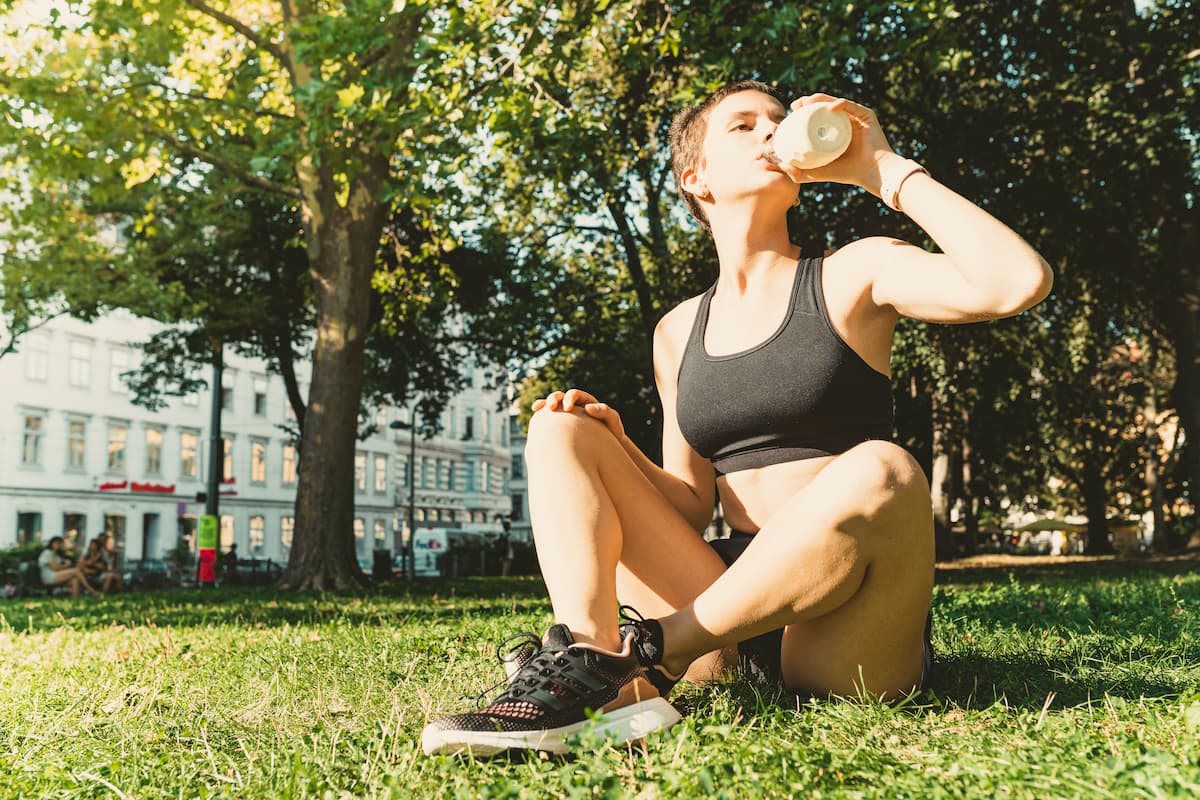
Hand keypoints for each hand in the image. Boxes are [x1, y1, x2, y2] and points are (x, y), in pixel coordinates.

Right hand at [531, 388, 624, 440]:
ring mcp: (566, 415)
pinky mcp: (560, 424)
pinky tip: (535, 414)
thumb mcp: (612, 420)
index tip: (568, 408)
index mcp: (585, 402)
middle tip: (552, 408)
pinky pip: (549, 417)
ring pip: (553, 405)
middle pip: (561, 396)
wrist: (607, 446)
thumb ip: (604, 411)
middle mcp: (575, 406)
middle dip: (554, 399)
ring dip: (545, 405)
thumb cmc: (611, 432)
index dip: (570, 399)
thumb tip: (588, 408)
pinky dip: (542, 414)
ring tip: (539, 409)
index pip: (575, 395)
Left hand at [778, 93, 898, 199]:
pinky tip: (830, 107)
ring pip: (834, 102)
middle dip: (807, 102)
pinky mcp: (866, 115)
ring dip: (820, 99)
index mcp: (833, 131)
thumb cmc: (847, 173)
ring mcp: (855, 117)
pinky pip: (851, 106)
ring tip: (807, 102)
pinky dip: (840, 104)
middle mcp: (843, 122)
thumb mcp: (818, 172)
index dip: (801, 112)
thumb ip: (799, 173)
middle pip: (823, 107)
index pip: (815, 117)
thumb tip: (780, 166)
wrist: (872, 173)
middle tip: (795, 105)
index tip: (790, 113)